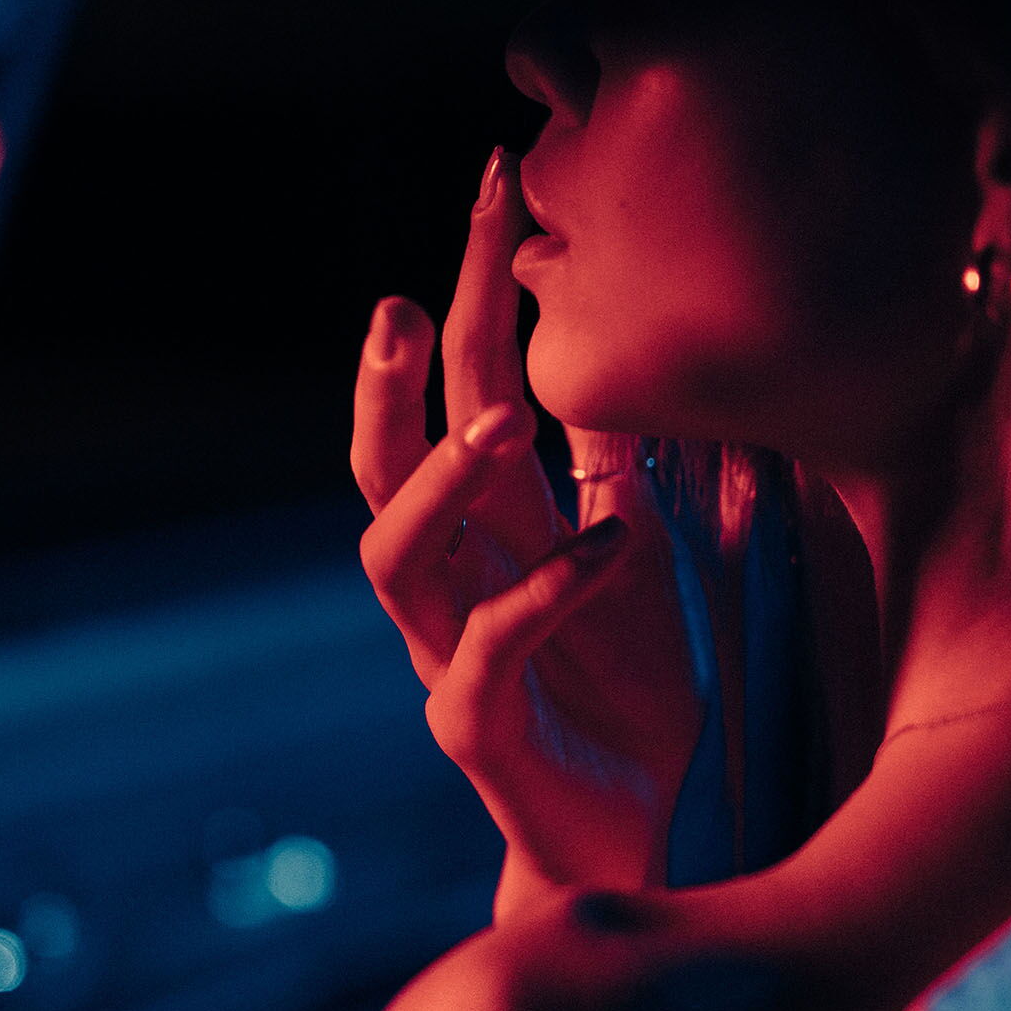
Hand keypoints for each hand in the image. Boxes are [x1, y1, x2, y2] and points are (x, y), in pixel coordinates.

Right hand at [351, 148, 708, 915]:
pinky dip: (547, 592)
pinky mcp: (475, 726)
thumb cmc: (623, 686)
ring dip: (440, 478)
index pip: (460, 387)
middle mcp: (448, 576)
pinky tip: (614, 546)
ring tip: (498, 418)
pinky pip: (488, 650)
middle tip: (407, 302)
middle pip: (381, 462)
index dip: (472, 287)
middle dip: (390, 379)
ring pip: (393, 556)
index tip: (497, 186)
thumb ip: (608, 468)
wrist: (629, 823)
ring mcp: (447, 651)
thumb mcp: (627, 553)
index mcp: (487, 525)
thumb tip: (613, 361)